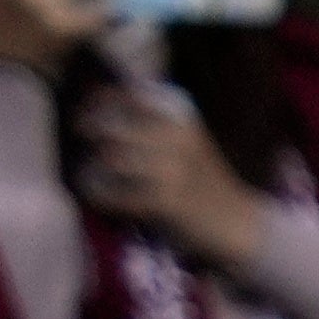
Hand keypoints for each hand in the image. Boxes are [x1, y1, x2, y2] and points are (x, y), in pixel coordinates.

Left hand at [64, 68, 268, 270]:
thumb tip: (89, 102)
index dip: (93, 107)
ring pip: (108, 159)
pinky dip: (101, 197)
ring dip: (91, 169)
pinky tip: (102, 199)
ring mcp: (173, 168)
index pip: (120, 96)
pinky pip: (115, 193)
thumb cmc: (197, 179)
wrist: (236, 222)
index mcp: (179, 112)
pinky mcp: (167, 200)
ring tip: (90, 177)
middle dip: (89, 141)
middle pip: (107, 127)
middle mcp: (177, 134)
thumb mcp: (180, 137)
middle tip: (86, 153)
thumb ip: (143, 119)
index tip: (82, 121)